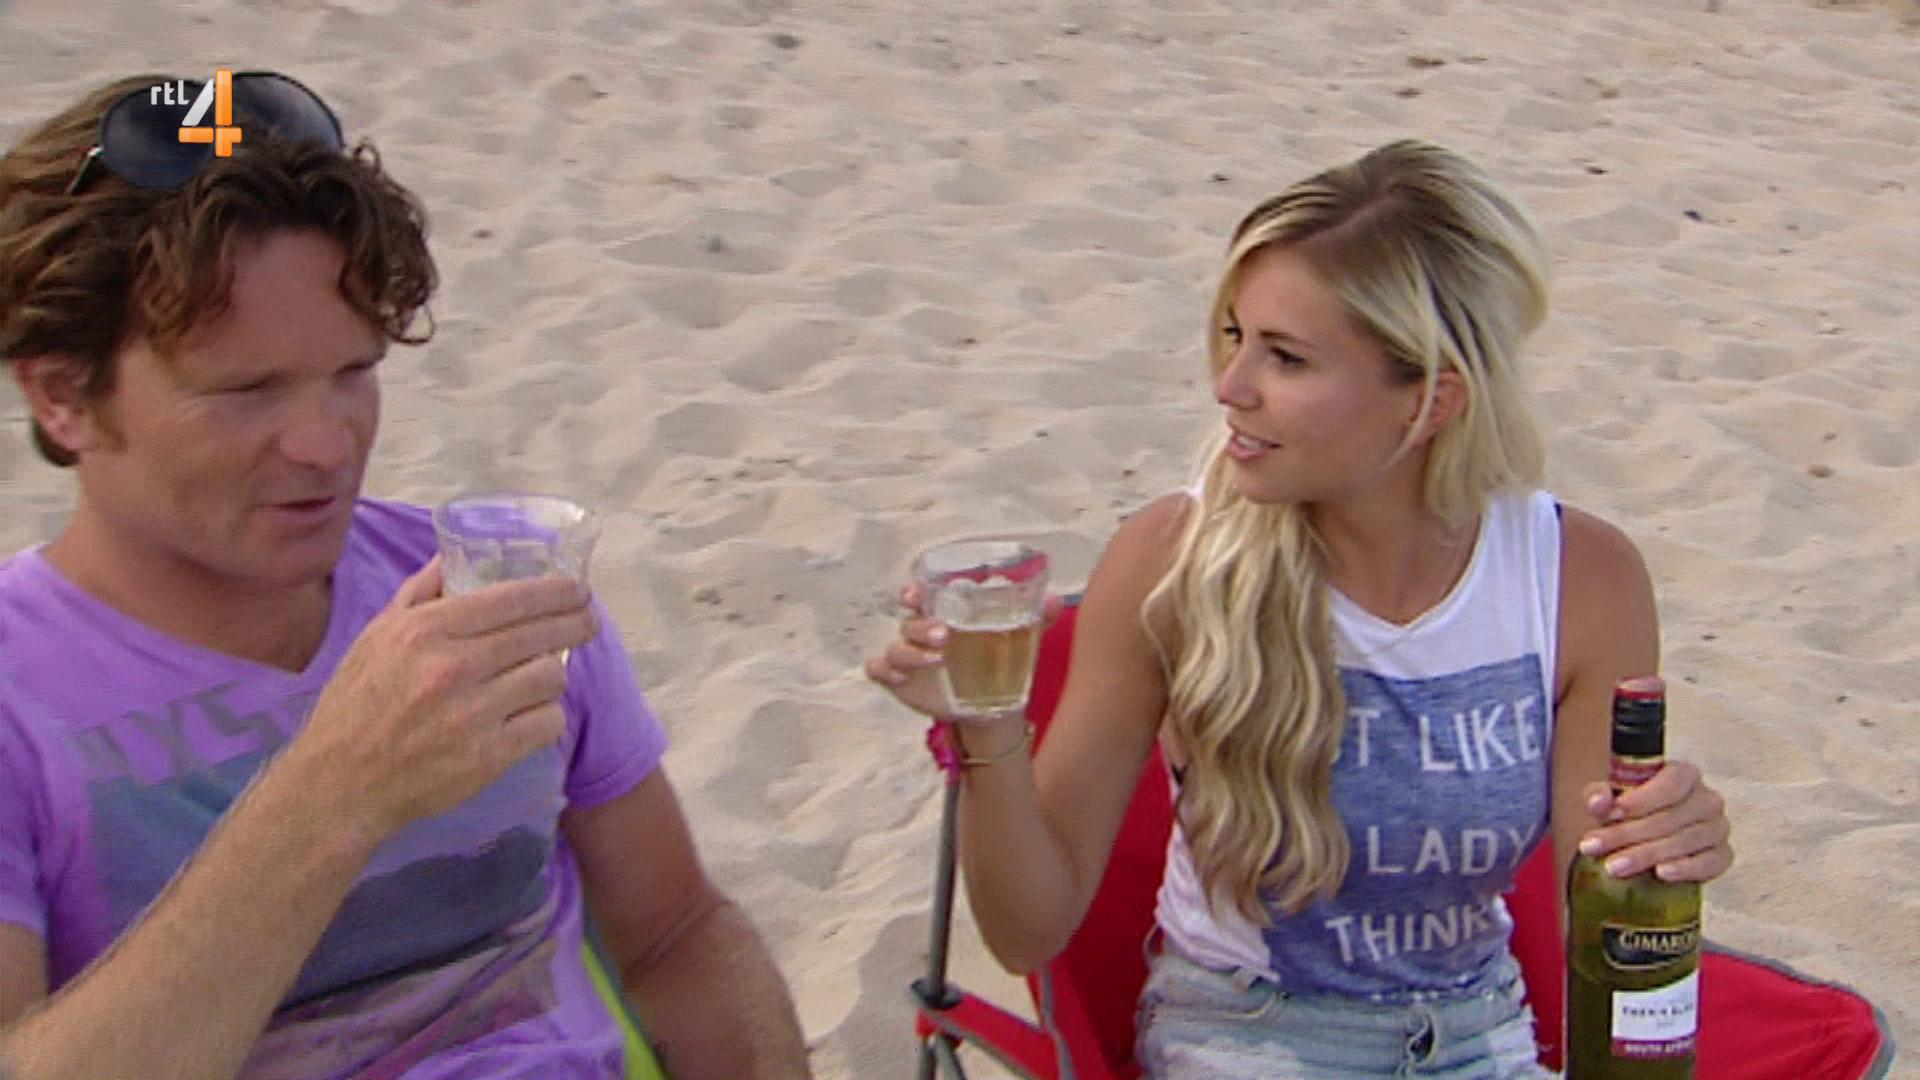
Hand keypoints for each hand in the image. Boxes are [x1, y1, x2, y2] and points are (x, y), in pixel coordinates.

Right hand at [286, 557, 597, 841]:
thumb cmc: (356, 706)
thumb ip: (419, 594)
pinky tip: (532, 716)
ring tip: (542, 677)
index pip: (511, 599)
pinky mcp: (489, 756)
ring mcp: (473, 713)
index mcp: (425, 631)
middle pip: (541, 634)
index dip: (556, 592)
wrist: (339, 784)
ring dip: (553, 676)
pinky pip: (548, 723)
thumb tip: (452, 556)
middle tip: (587, 622)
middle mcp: (453, 667)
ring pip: (551, 678)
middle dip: (575, 624)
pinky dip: (546, 718)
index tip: (579, 591)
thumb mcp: (376, 637)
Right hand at [863, 583, 1064, 718]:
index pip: (920, 595)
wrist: (990, 705)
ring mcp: (909, 657)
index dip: (914, 591)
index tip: (917, 594)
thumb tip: (1055, 601)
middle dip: (919, 624)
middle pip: (908, 621)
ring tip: (938, 660)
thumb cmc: (998, 659)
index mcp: (944, 613)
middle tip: (944, 634)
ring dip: (911, 652)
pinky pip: (879, 670)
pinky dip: (884, 671)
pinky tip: (900, 679)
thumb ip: (1035, 618)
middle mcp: (921, 632)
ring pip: (896, 648)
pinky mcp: (901, 682)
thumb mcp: (1018, 637)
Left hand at [1578, 759, 1732, 882]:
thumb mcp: (1610, 799)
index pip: (1671, 783)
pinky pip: (1710, 863)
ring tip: (1614, 866)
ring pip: (1685, 841)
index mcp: (1684, 774)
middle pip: (1671, 817)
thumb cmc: (1630, 811)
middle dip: (1627, 833)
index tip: (1611, 814)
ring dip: (1646, 855)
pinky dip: (1685, 869)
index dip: (1641, 799)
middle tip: (1594, 847)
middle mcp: (1707, 799)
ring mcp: (1718, 828)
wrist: (1647, 839)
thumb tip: (1598, 802)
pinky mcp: (1723, 855)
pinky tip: (1661, 873)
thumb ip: (1600, 795)